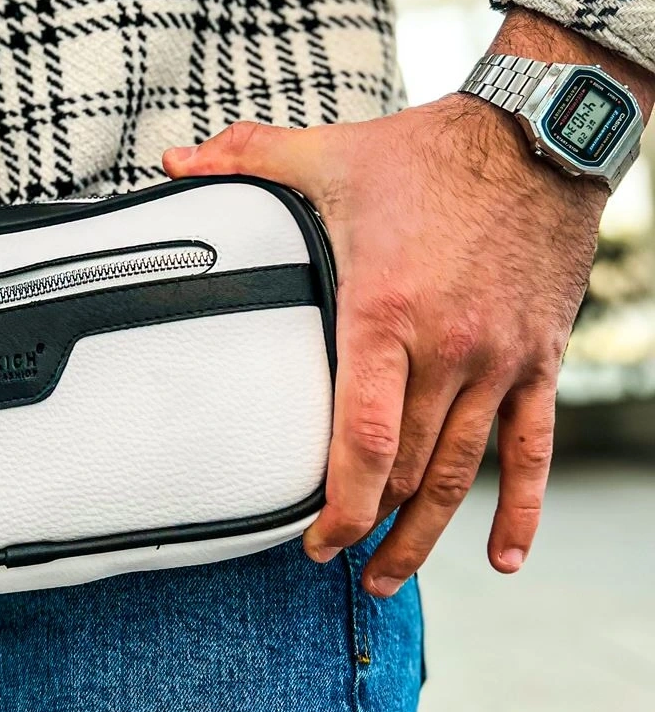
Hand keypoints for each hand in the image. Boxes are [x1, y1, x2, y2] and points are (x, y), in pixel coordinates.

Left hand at [163, 93, 606, 593]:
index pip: (364, 439)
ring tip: (389, 574)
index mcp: (383, 311)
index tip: (315, 541)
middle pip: (409, 469)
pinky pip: (533, 448)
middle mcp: (447, 348)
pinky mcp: (539, 357)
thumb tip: (171, 165)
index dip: (340, 504)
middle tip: (337, 561)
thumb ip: (243, 162)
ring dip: (427, 534)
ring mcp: (499, 360)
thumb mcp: (326, 154)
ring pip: (463, 471)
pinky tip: (503, 558)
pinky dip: (521, 510)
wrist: (535, 137)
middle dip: (371, 526)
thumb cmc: (424, 153)